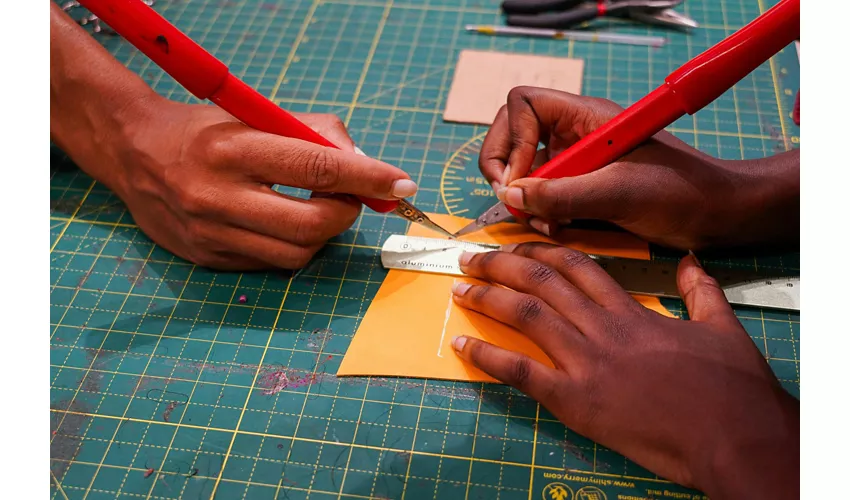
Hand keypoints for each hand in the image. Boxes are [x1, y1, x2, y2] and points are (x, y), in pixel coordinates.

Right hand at [94, 98, 415, 269]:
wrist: (135, 153)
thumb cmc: (208, 131)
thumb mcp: (256, 115)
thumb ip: (315, 134)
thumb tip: (366, 165)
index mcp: (233, 148)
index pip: (317, 167)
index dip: (367, 177)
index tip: (401, 182)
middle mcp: (219, 194)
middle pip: (312, 224)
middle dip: (347, 213)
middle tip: (352, 199)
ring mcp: (211, 233)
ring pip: (297, 254)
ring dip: (323, 234)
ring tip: (316, 209)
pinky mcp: (208, 258)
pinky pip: (271, 265)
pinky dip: (292, 247)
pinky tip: (282, 225)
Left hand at [450, 243, 798, 498]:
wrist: (735, 436)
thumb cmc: (733, 387)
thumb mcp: (722, 326)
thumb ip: (699, 289)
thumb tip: (689, 259)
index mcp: (632, 311)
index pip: (577, 265)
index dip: (541, 249)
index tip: (515, 243)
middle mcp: (603, 328)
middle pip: (542, 281)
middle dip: (501, 264)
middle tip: (470, 256)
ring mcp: (587, 363)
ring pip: (527, 315)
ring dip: (488, 297)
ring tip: (460, 287)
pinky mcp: (576, 401)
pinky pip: (522, 371)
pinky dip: (488, 355)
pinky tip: (462, 343)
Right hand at [478, 87, 798, 249]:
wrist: (717, 216)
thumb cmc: (681, 193)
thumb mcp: (619, 192)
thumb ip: (562, 193)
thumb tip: (511, 196)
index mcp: (587, 117)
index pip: (524, 104)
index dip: (512, 139)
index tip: (519, 179)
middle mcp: (577, 133)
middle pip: (514, 134)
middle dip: (507, 169)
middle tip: (513, 201)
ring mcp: (579, 160)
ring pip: (526, 169)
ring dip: (524, 198)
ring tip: (543, 222)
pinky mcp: (584, 186)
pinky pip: (544, 193)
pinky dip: (541, 211)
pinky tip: (556, 227)